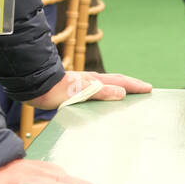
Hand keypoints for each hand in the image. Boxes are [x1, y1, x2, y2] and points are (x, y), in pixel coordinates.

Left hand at [28, 70, 151, 109]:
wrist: (35, 87)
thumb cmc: (56, 91)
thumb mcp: (80, 92)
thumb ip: (100, 92)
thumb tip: (122, 92)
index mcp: (95, 81)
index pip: (120, 82)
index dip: (135, 86)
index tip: (149, 89)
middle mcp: (92, 81)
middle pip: (116, 82)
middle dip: (131, 85)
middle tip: (145, 90)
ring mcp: (84, 85)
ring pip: (107, 86)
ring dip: (120, 89)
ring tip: (129, 96)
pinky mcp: (76, 91)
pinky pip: (98, 92)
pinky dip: (107, 94)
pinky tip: (104, 102)